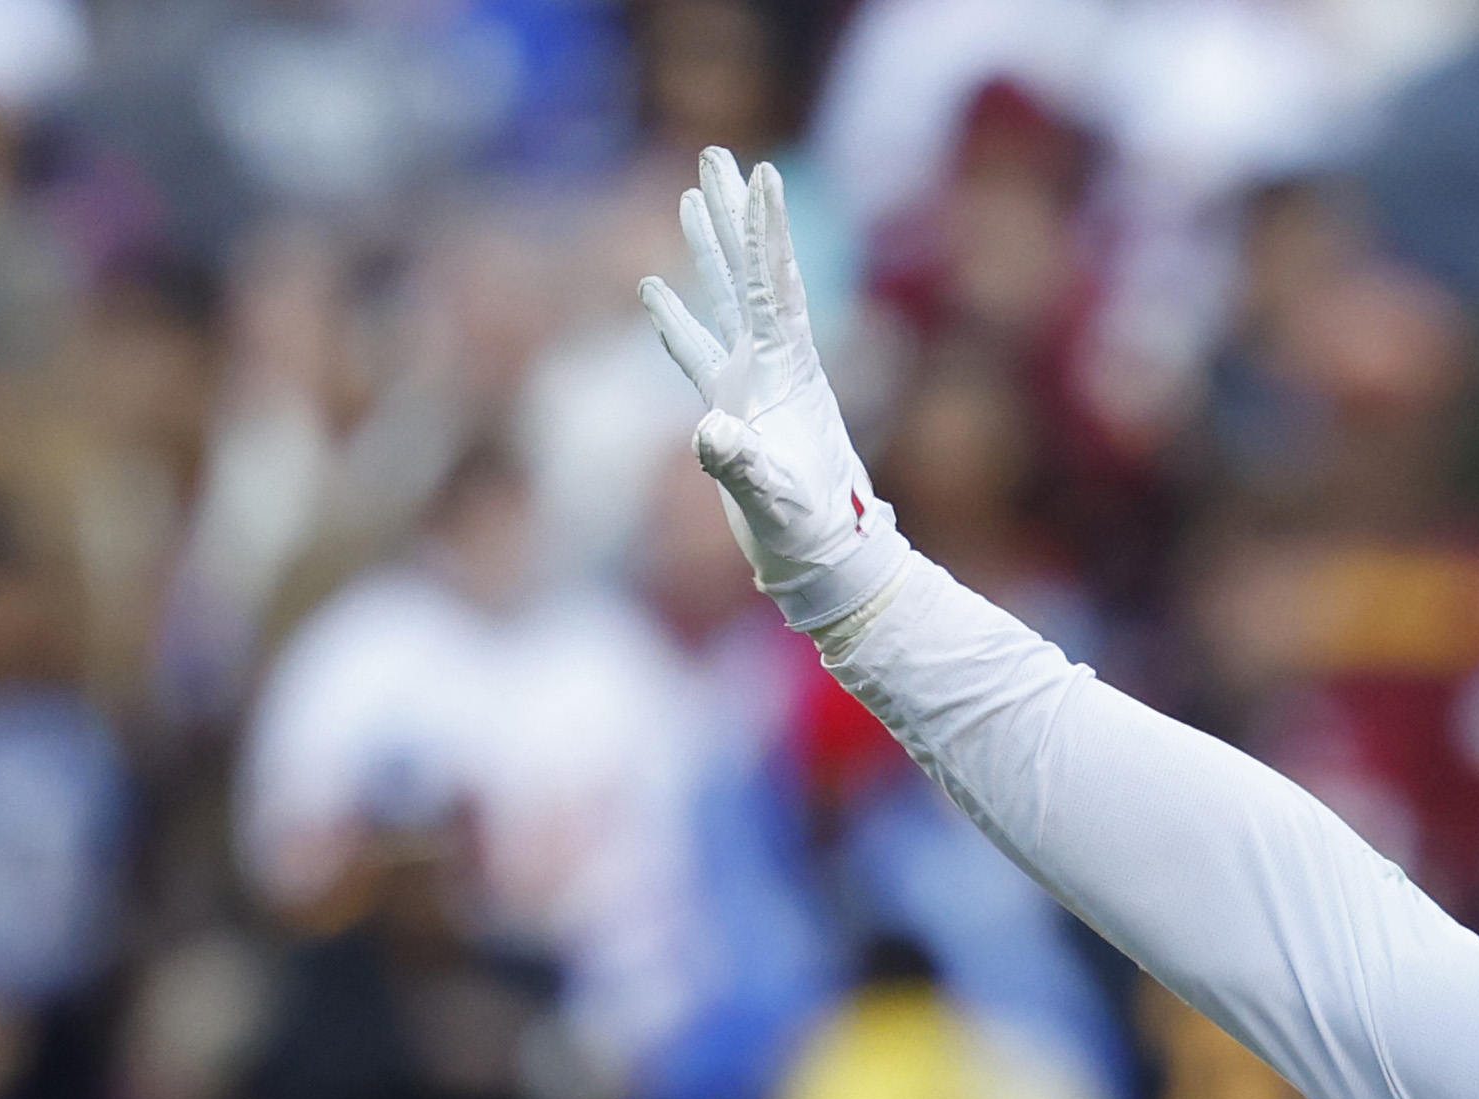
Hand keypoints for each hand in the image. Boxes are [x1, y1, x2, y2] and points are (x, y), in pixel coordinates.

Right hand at [640, 147, 908, 632]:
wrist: (826, 565)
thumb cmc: (809, 533)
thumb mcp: (774, 499)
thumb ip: (741, 465)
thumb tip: (708, 433)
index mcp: (789, 371)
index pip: (772, 285)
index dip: (765, 230)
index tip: (761, 174)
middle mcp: (775, 365)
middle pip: (750, 271)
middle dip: (733, 214)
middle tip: (717, 154)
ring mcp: (755, 384)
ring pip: (727, 299)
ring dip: (710, 249)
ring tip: (693, 196)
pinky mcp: (735, 410)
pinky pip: (699, 350)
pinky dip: (677, 319)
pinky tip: (652, 288)